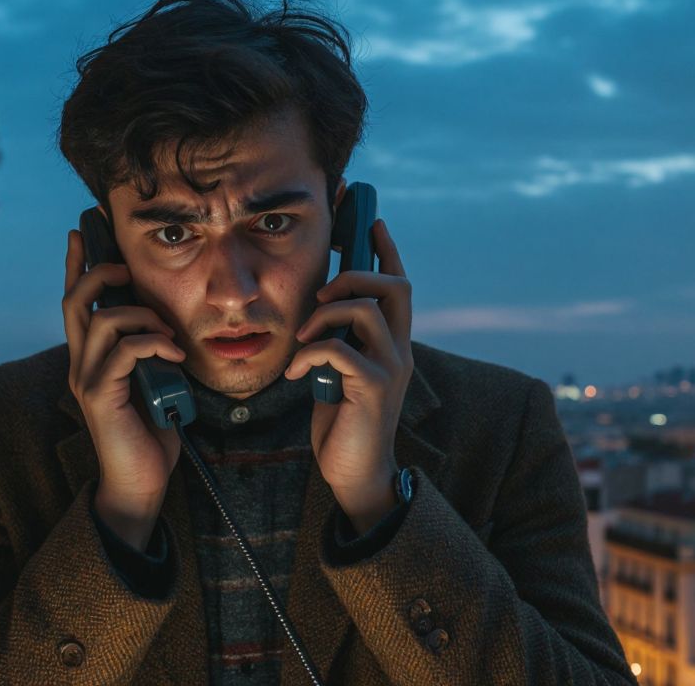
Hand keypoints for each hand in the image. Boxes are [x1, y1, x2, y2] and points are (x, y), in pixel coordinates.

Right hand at [63, 229, 185, 549]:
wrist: (141, 482)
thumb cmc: (151, 433)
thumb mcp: (154, 381)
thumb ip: (150, 352)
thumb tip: (168, 322)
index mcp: (91, 357)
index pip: (76, 301)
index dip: (77, 265)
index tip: (82, 231)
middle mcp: (80, 363)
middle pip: (75, 300)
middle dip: (99, 272)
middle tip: (127, 269)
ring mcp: (87, 379)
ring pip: (103, 320)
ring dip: (142, 315)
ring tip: (168, 331)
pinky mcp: (100, 396)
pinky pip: (125, 350)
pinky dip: (153, 342)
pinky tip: (173, 353)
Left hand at [286, 219, 411, 533]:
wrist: (354, 473)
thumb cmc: (343, 424)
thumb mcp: (339, 373)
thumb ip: (339, 342)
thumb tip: (320, 311)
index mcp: (392, 344)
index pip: (397, 285)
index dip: (387, 250)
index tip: (372, 219)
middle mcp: (399, 350)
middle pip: (395, 286)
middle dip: (356, 274)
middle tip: (323, 289)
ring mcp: (391, 368)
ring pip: (365, 310)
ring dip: (325, 314)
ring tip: (302, 337)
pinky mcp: (375, 388)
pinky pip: (339, 349)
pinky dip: (309, 353)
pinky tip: (294, 374)